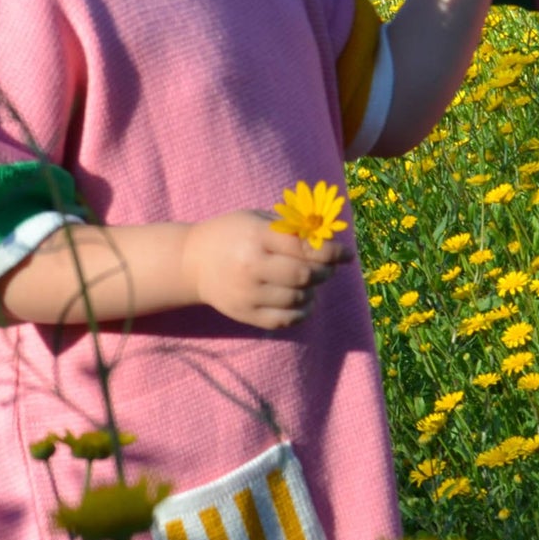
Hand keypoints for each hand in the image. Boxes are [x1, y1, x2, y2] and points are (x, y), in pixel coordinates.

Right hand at [182, 211, 350, 329]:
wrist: (191, 262)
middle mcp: (251, 265)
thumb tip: (330, 238)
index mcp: (257, 236)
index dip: (332, 252)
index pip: (304, 247)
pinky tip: (303, 301)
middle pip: (304, 275)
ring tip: (311, 283)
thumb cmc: (232, 234)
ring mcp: (247, 293)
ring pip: (297, 298)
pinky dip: (301, 312)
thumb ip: (291, 228)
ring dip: (314, 292)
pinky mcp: (244, 314)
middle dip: (325, 273)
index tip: (347, 254)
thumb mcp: (258, 219)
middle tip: (328, 269)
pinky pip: (284, 320)